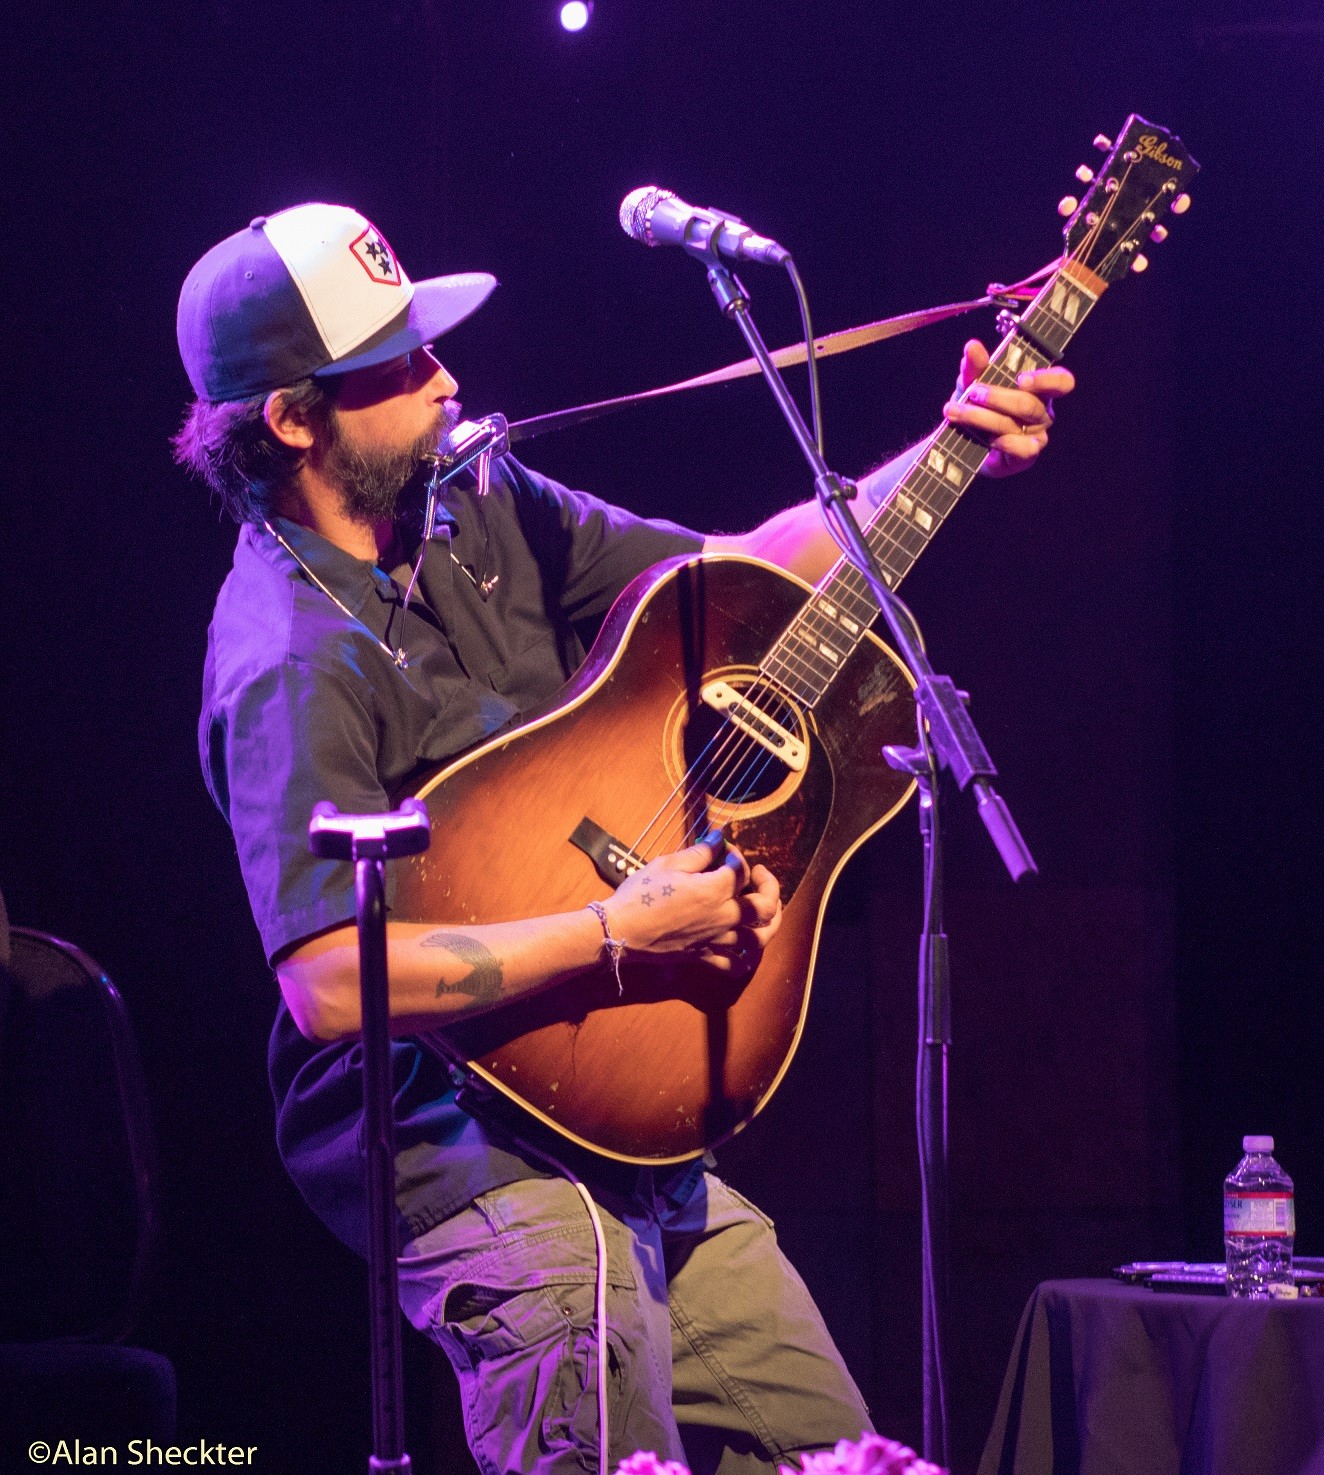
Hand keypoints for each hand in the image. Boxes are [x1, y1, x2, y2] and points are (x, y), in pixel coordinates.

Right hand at [602, 837, 781, 974]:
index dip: (735, 855)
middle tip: (759, 876)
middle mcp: (723, 917)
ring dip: (769, 923)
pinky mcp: (704, 957)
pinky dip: (746, 958)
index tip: (723, 849)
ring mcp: (716, 940)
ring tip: (765, 912)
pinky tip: (745, 948)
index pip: (740, 870)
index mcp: (714, 891)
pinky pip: (735, 965)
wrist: (620, 930)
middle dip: (770, 887)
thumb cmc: (641, 894)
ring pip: (759, 939)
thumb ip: (699, 852)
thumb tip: (718, 837)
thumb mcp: (668, 864)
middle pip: (765, 907)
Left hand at [943, 339, 1075, 477]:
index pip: (1061, 382)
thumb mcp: (972, 384)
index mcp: (1039, 390)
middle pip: (1028, 404)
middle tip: (972, 393)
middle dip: (995, 397)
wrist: (961, 441)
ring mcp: (1036, 436)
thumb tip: (972, 346)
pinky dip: (1004, 443)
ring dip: (981, 417)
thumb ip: (975, 367)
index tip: (1020, 379)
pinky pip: (1023, 449)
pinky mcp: (1025, 457)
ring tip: (956, 411)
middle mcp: (1042, 412)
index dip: (1046, 380)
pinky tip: (988, 440)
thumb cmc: (977, 407)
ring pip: (1014, 424)